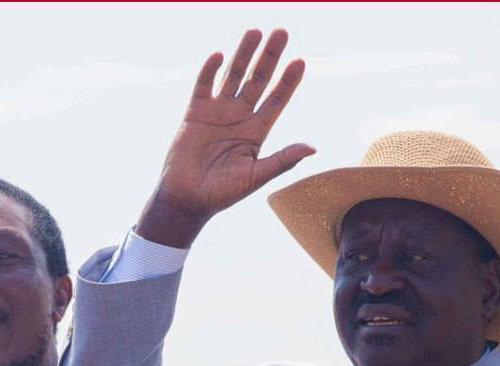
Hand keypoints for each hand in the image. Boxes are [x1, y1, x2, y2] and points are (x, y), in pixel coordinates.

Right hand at [135, 28, 315, 248]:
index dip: (288, 82)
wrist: (187, 199)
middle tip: (281, 33)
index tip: (300, 62)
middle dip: (270, 57)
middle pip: (258, 80)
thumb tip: (312, 147)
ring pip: (234, 76)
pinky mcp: (195, 113)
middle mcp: (239, 117)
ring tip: (254, 32)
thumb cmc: (223, 193)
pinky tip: (219, 55)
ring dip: (244, 55)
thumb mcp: (256, 176)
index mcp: (257, 132)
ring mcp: (218, 112)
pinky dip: (210, 70)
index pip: (277, 100)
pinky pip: (204, 86)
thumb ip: (283, 160)